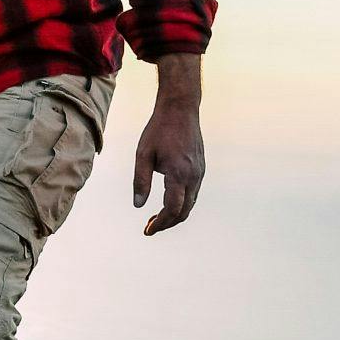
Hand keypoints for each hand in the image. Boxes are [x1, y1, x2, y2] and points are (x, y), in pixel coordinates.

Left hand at [133, 54, 205, 235]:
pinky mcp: (200, 168)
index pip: (172, 209)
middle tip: (148, 228)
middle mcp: (193, 176)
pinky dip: (180, 204)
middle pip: (183, 211)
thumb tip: (138, 205)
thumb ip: (141, 181)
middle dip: (167, 223)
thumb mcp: (143, 154)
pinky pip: (192, 193)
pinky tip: (166, 202)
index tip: (147, 230)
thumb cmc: (159, 129)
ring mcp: (199, 173)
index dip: (160, 223)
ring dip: (174, 215)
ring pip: (190, 204)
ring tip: (154, 219)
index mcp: (179, 173)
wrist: (181, 109)